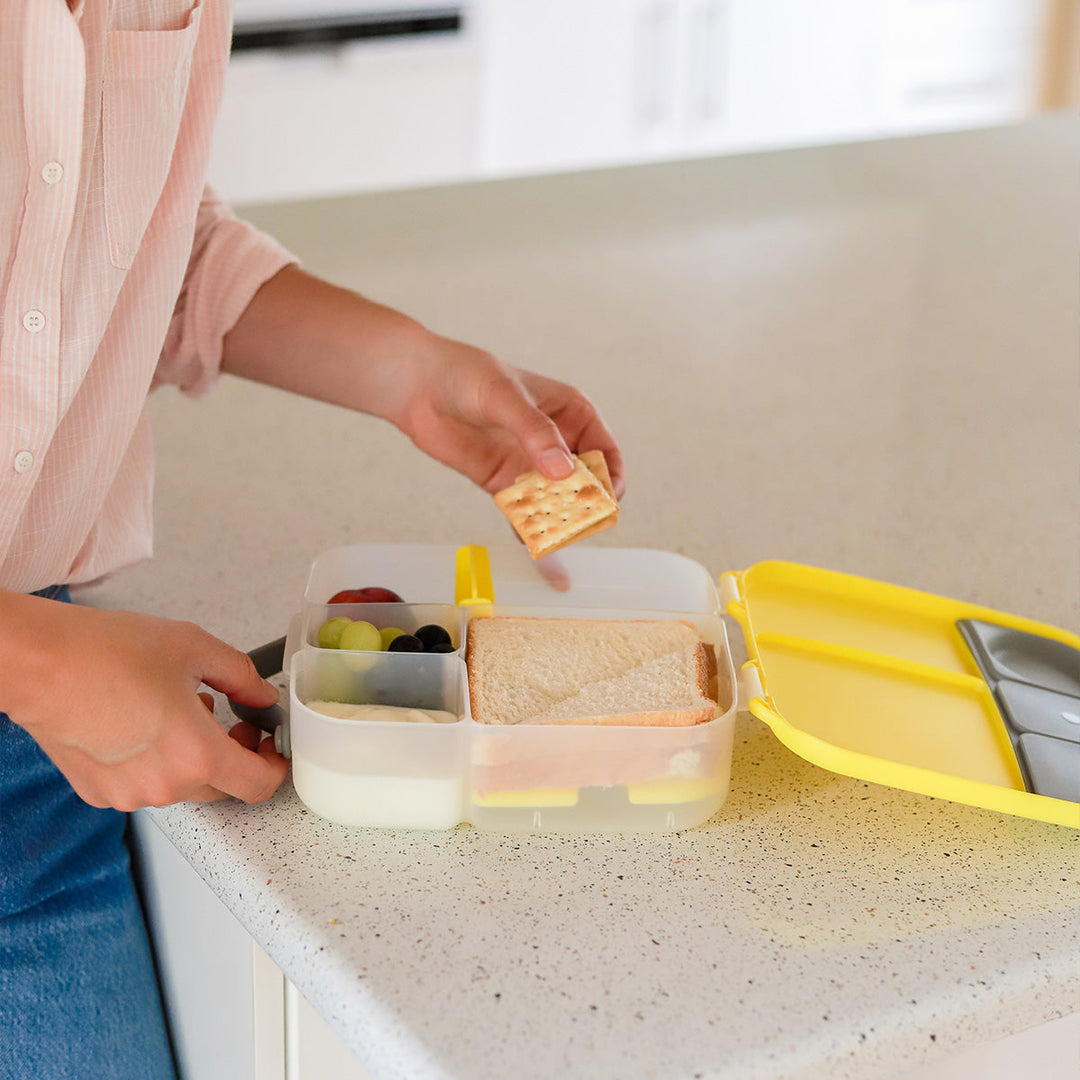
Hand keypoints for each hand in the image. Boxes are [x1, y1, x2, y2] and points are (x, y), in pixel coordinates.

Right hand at [1, 593, 288, 811]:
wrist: (39, 664)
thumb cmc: (109, 652)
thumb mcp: (196, 648)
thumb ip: (241, 676)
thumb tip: (262, 696)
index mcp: (197, 755)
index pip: (258, 786)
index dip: (275, 767)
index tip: (273, 749)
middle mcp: (165, 786)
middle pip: (222, 787)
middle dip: (235, 756)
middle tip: (231, 720)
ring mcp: (128, 795)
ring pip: (183, 785)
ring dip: (195, 757)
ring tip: (180, 711)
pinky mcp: (99, 793)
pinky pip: (145, 784)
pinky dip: (157, 762)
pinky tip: (146, 724)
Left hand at [222, 267, 625, 497]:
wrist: (416, 386)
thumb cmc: (465, 375)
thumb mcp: (504, 397)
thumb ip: (534, 432)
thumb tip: (563, 470)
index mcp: (571, 414)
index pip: (606, 452)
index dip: (610, 478)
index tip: (604, 499)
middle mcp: (556, 443)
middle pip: (584, 484)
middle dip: (585, 507)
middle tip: (577, 524)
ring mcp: (529, 465)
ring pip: (555, 501)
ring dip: (557, 521)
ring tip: (553, 536)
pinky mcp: (502, 483)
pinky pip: (523, 511)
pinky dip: (528, 527)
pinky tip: (528, 539)